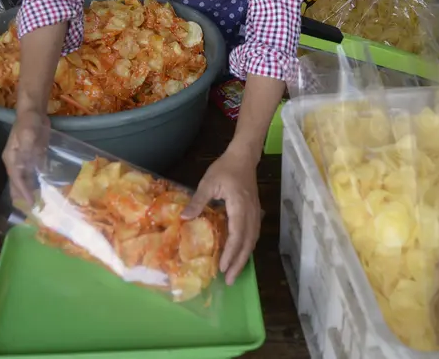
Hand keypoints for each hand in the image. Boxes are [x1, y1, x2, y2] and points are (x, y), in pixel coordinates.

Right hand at [3, 110, 48, 205]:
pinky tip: (45, 193)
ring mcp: (24, 162)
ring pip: (25, 183)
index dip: (23, 193)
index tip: (31, 204)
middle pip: (17, 185)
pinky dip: (37, 185)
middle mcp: (15, 163)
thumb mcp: (28, 133)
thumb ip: (27, 148)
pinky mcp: (33, 159)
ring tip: (39, 208)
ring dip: (30, 194)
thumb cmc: (29, 122)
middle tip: (32, 214)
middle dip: (23, 199)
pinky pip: (34, 176)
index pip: (17, 180)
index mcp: (11, 159)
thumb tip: (27, 164)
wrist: (34, 112)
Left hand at [183, 147, 260, 284]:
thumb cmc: (225, 168)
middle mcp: (250, 213)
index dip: (231, 252)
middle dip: (239, 262)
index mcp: (239, 206)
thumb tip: (184, 218)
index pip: (237, 234)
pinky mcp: (254, 212)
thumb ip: (198, 201)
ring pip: (252, 240)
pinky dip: (246, 248)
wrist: (243, 157)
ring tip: (234, 273)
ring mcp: (254, 213)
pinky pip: (252, 234)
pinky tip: (240, 255)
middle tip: (230, 280)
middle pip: (248, 243)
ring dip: (244, 258)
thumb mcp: (208, 182)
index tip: (223, 267)